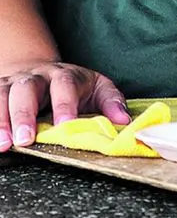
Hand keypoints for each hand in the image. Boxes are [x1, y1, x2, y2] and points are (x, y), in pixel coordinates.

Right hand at [0, 60, 127, 151]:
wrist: (42, 72)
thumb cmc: (75, 86)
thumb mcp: (99, 88)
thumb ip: (111, 102)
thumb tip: (124, 121)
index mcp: (64, 75)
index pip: (64, 86)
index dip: (64, 105)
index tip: (64, 126)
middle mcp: (35, 77)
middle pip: (26, 90)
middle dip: (24, 115)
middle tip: (25, 140)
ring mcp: (12, 83)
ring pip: (1, 96)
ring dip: (0, 120)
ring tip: (3, 145)